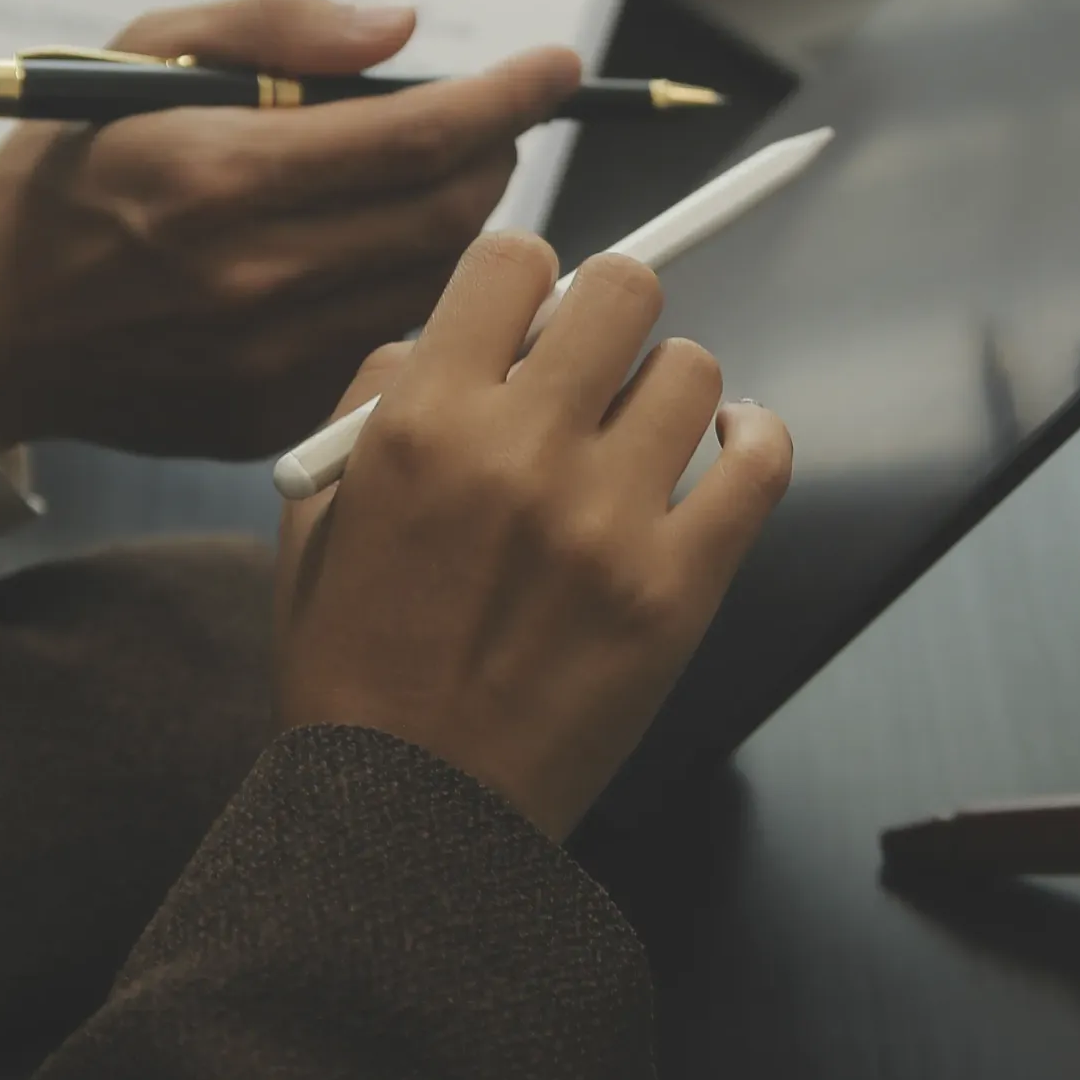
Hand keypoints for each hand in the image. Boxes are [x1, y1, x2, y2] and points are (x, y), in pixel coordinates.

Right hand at [0, 0, 581, 458]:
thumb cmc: (74, 164)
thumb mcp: (145, 51)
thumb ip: (277, 22)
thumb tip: (404, 27)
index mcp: (220, 173)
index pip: (421, 135)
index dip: (509, 96)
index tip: (560, 66)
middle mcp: (253, 276)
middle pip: (451, 217)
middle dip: (496, 158)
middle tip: (491, 126)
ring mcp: (268, 359)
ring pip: (436, 286)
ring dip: (462, 226)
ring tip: (430, 183)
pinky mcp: (275, 413)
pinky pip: (391, 343)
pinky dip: (409, 290)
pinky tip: (370, 254)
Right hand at [273, 233, 793, 841]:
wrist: (407, 820)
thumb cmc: (353, 664)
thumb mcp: (316, 511)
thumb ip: (379, 395)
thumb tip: (471, 328)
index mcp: (422, 423)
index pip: (512, 258)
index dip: (524, 279)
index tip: (528, 318)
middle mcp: (521, 451)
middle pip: (623, 287)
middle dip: (605, 313)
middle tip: (588, 368)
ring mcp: (610, 519)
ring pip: (694, 367)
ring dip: (663, 390)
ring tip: (633, 440)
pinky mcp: (680, 587)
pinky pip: (763, 459)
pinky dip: (751, 436)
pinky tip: (723, 445)